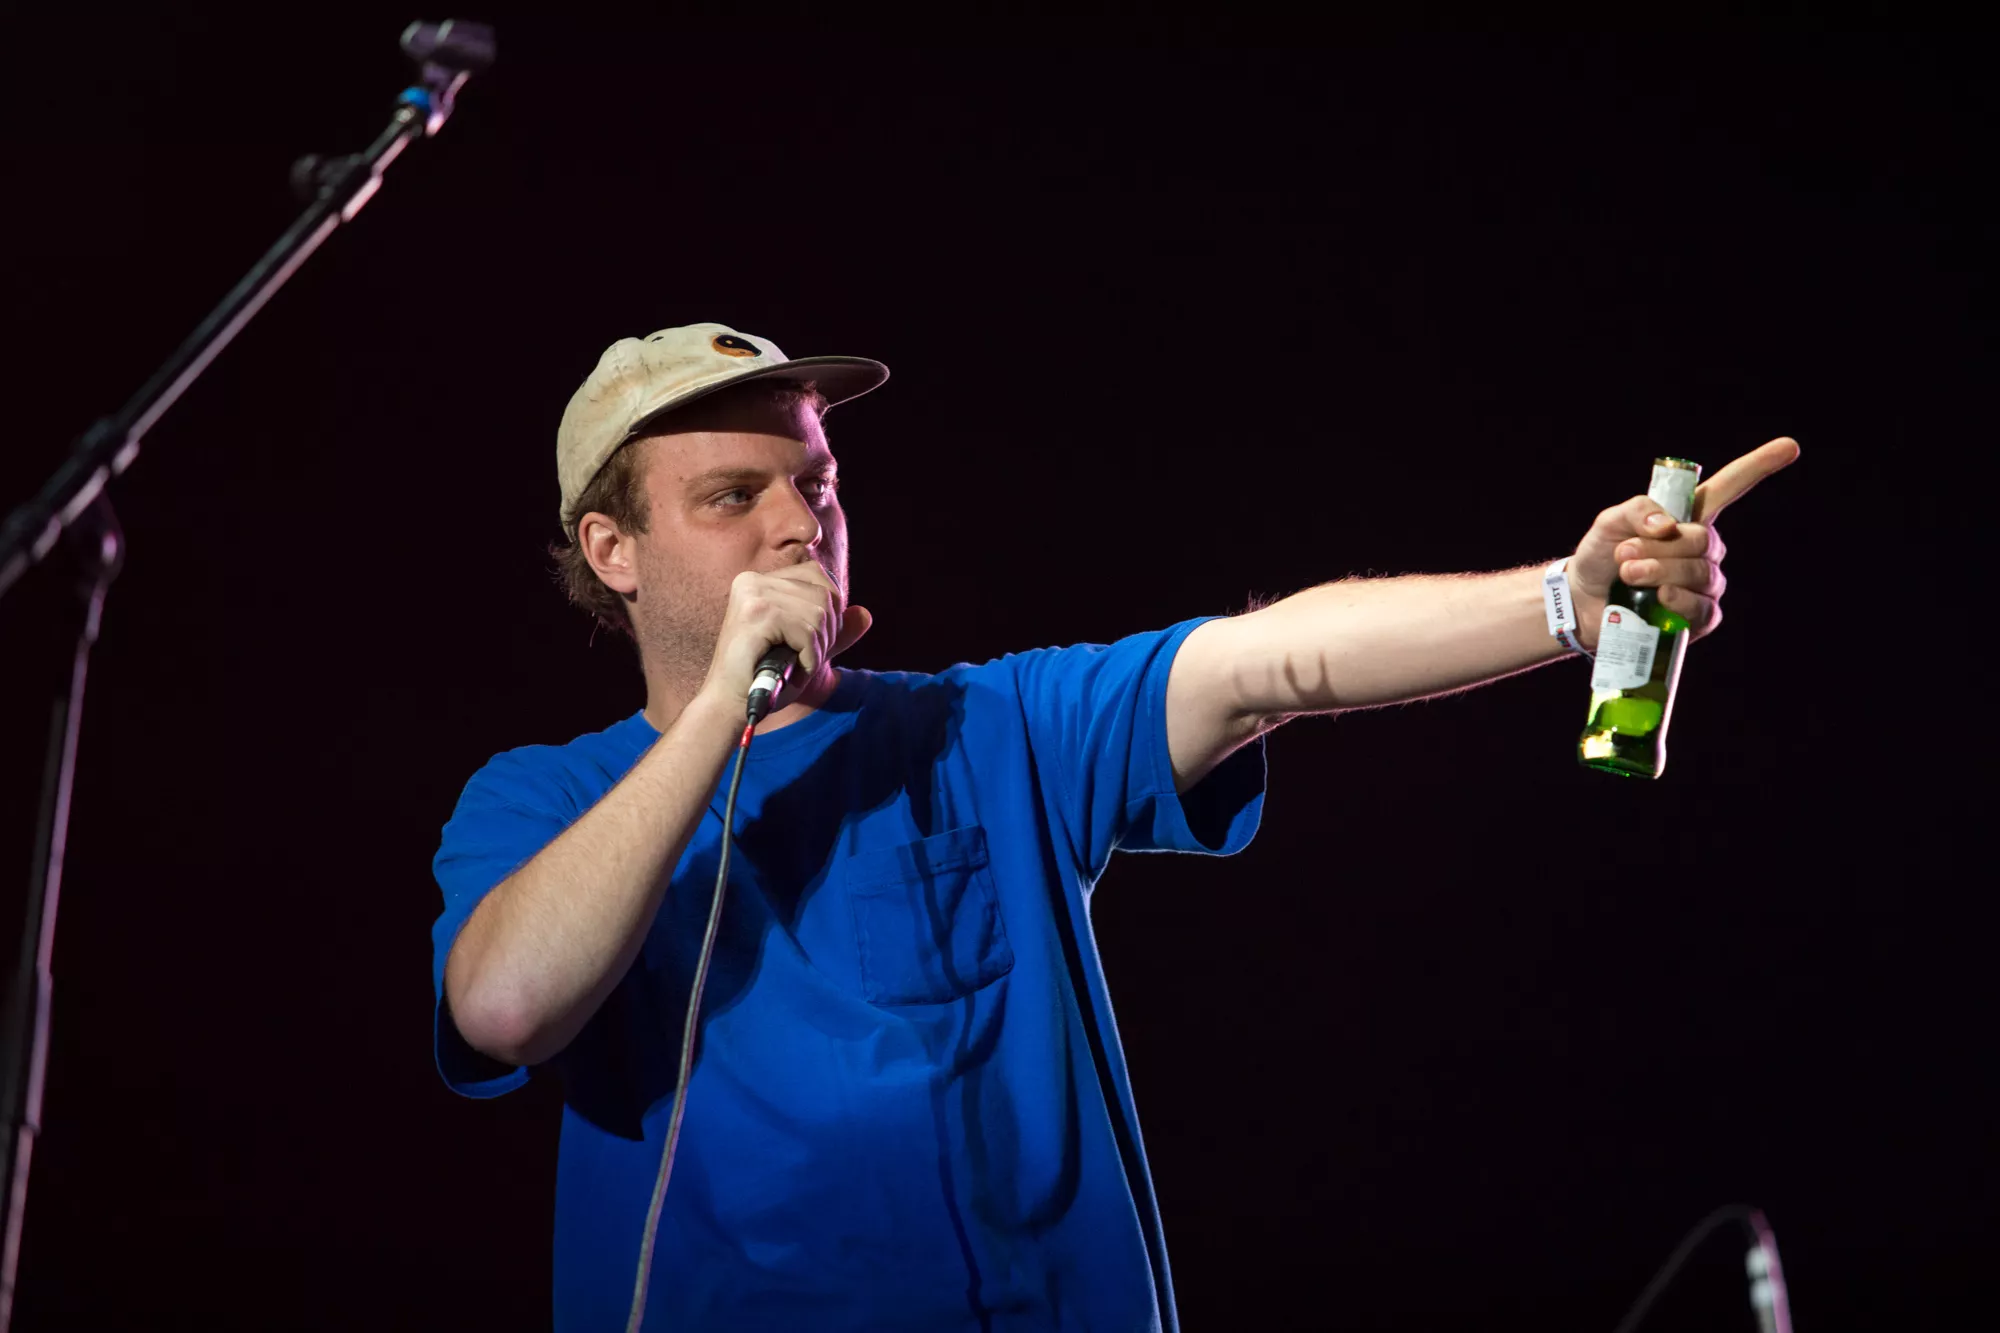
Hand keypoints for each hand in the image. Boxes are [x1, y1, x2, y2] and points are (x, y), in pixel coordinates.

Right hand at [700, 562, 872, 711]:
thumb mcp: (806, 649)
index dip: (829, 611)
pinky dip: (809, 657)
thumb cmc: (765, 677)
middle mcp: (753, 580)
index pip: (818, 575)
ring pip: (818, 614)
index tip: (812, 640)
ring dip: (817, 649)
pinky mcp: (756, 614)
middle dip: (826, 633)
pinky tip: (792, 668)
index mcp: (761, 580)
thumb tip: (865, 615)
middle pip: (824, 595)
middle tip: (804, 658)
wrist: (730, 703)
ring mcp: (752, 594)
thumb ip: (834, 631)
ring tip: (796, 664)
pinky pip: (807, 631)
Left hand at [1567, 437, 1799, 645]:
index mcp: (1688, 518)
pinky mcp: (1699, 618)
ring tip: (1628, 573)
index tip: (1789, 445)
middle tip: (1624, 554)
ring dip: (1660, 571)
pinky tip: (1660, 598)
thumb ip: (1637, 511)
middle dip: (1660, 548)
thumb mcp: (1609, 523)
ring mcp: (1705, 584)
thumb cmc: (1600, 557)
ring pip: (1700, 573)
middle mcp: (1703, 549)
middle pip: (1702, 541)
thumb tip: (1668, 526)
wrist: (1582, 602)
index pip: (1730, 487)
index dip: (1759, 466)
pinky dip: (1678, 601)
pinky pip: (1702, 608)